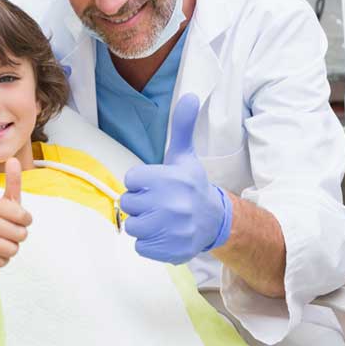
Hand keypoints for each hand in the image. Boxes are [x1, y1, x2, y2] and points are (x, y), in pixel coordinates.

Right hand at [0, 158, 31, 268]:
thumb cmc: (1, 222)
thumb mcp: (9, 202)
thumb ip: (13, 182)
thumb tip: (13, 158)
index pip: (26, 217)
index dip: (26, 221)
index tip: (16, 219)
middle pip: (22, 235)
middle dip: (19, 237)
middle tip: (7, 233)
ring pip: (14, 249)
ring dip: (12, 249)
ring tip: (1, 242)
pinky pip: (4, 261)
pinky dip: (3, 260)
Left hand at [119, 94, 232, 264]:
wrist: (216, 221)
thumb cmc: (191, 185)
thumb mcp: (185, 155)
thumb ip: (181, 126)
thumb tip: (190, 95)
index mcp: (173, 179)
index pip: (131, 179)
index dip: (139, 182)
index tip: (155, 184)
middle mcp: (174, 204)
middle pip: (128, 203)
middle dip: (139, 203)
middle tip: (156, 202)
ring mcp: (173, 229)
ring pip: (133, 226)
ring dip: (142, 223)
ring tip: (159, 218)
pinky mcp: (171, 250)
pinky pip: (140, 247)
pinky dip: (148, 242)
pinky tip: (163, 233)